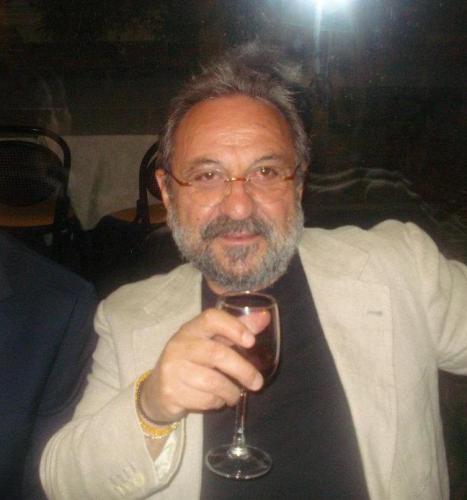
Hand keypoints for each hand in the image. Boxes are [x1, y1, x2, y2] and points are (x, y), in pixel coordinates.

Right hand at [139, 308, 269, 423]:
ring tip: (235, 394)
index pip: (211, 318)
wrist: (158, 389)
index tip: (251, 341)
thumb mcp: (210, 342)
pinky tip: (216, 400)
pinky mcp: (171, 392)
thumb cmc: (191, 361)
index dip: (233, 327)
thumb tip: (264, 318)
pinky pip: (204, 400)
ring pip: (212, 382)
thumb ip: (236, 330)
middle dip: (242, 370)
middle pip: (217, 354)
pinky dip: (217, 402)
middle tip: (258, 383)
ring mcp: (173, 369)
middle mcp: (179, 345)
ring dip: (230, 391)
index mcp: (191, 329)